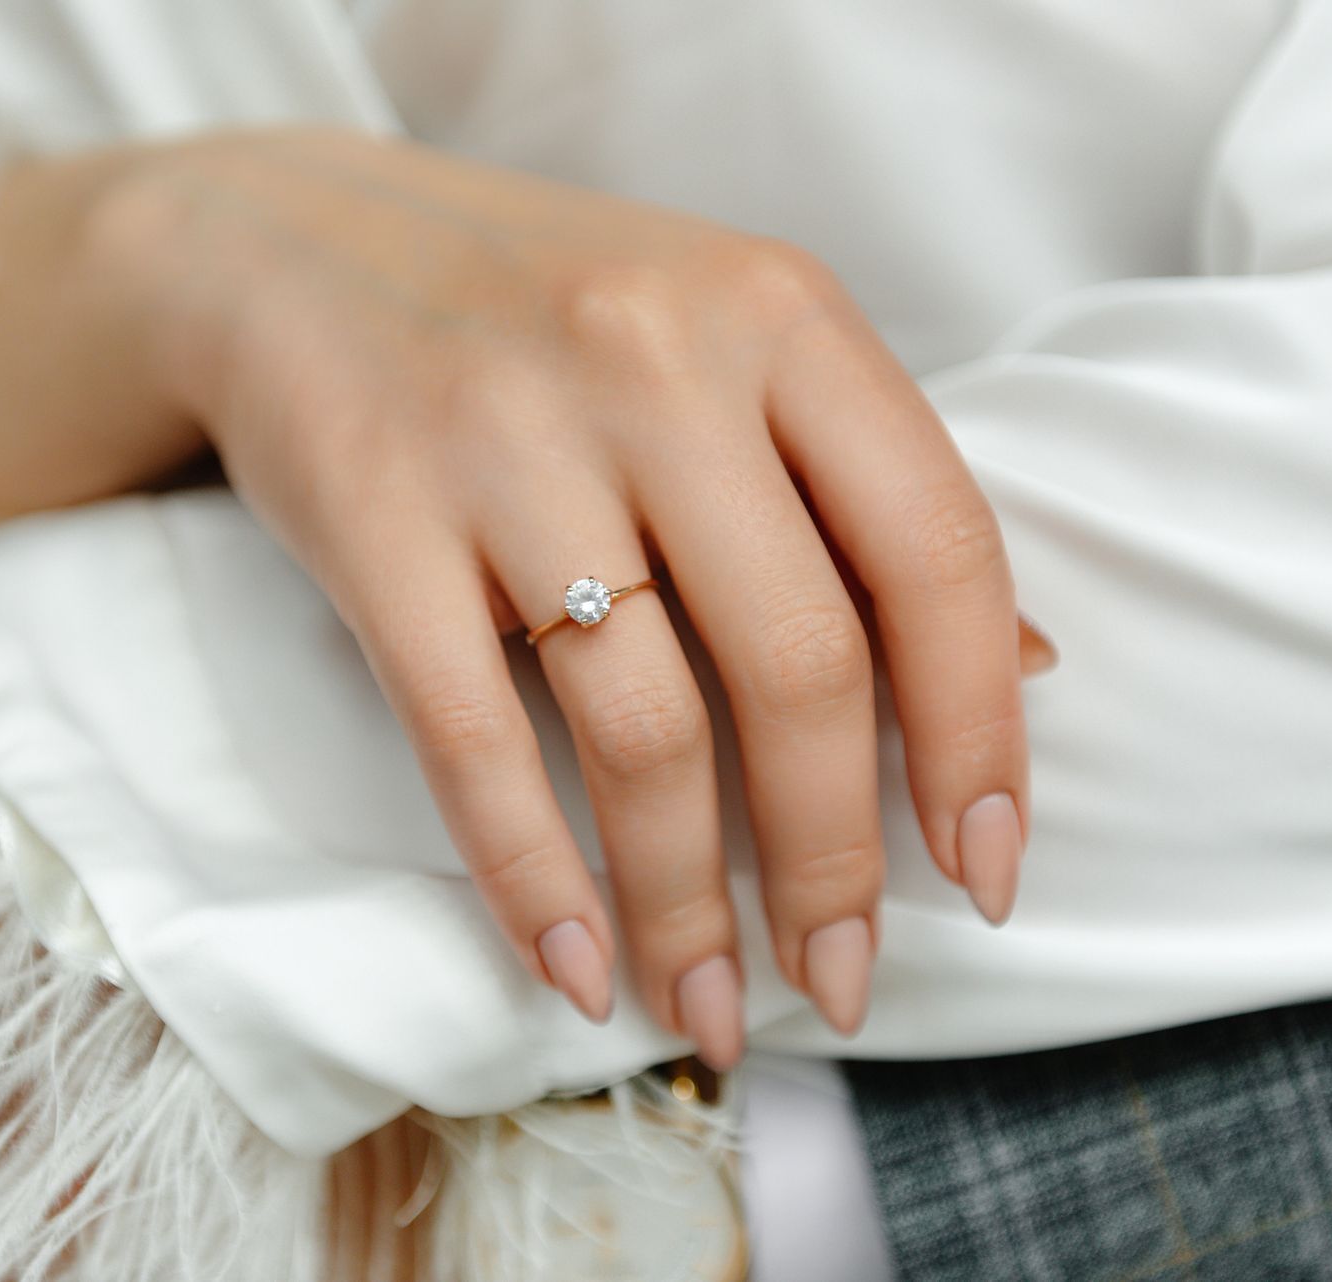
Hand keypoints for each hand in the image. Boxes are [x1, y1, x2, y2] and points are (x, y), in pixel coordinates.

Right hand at [88, 127, 1045, 1065]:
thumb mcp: (737, 348)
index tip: (981, 876)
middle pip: (799, 664)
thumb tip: (1032, 665)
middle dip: (833, 863)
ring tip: (704, 1005)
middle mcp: (658, 364)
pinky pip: (473, 738)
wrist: (298, 249)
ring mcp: (507, 437)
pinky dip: (533, 877)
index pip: (936, 549)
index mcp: (781, 316)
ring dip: (688, 906)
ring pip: (642, 728)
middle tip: (837, 980)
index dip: (981, 734)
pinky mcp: (374, 514)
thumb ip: (868, 494)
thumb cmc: (552, 320)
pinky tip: (574, 966)